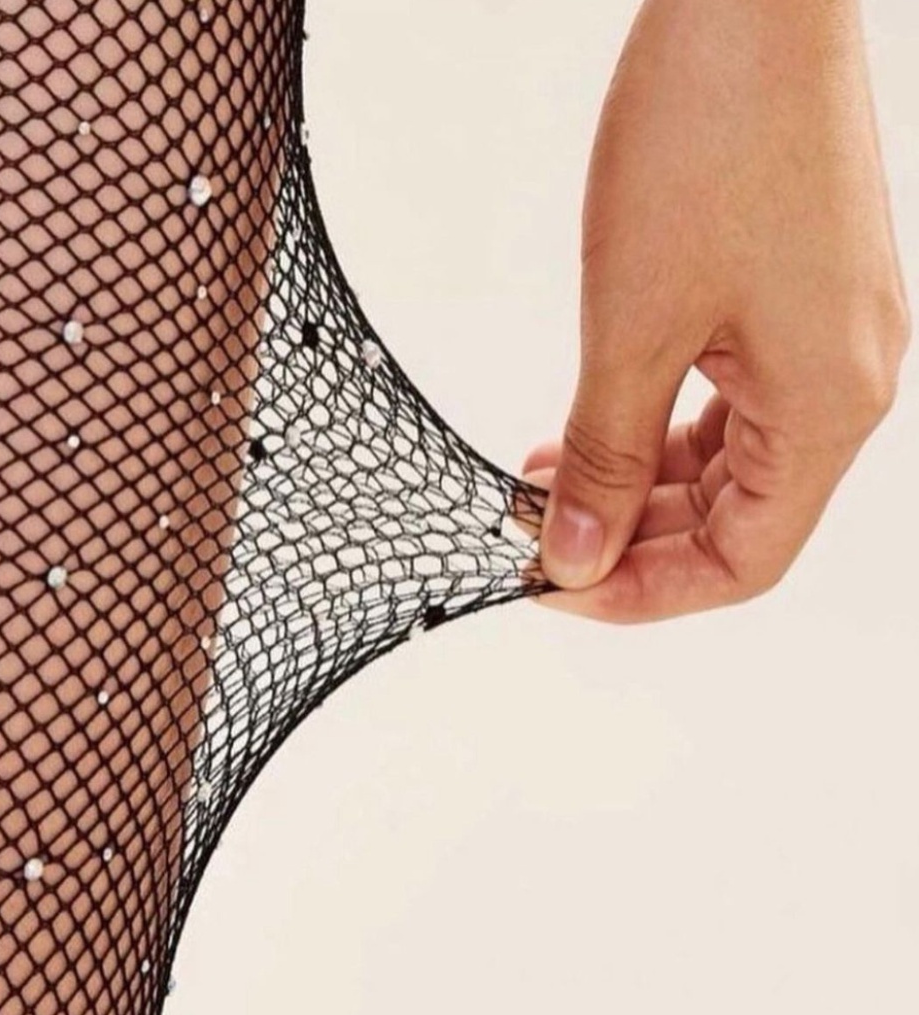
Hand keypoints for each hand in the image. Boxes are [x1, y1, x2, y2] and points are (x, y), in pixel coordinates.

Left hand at [524, 0, 909, 622]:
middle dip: (626, 536)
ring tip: (542, 478)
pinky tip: (584, 425)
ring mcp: (819, 345)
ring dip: (629, 483)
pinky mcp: (788, 306)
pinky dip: (650, 428)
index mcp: (828, 408)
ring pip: (719, 466)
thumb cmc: (706, 141)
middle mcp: (841, 386)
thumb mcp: (633, 327)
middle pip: (732, 520)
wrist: (749, 1)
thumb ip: (603, 458)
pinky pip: (718, 406)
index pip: (741, 562)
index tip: (554, 588)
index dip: (642, 593)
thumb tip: (575, 559)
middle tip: (536, 531)